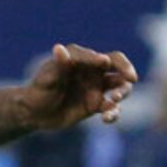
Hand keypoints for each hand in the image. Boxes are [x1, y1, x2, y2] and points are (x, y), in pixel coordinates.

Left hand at [23, 43, 137, 130]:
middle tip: (130, 79)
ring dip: (122, 92)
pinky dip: (114, 113)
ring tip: (113, 100)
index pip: (97, 56)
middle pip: (118, 65)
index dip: (101, 59)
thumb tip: (59, 48)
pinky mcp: (97, 105)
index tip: (103, 63)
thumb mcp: (47, 79)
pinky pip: (112, 107)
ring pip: (120, 86)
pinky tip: (107, 118)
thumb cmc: (38, 91)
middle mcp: (92, 70)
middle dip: (126, 70)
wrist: (35, 114)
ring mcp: (96, 87)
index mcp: (80, 59)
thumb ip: (58, 65)